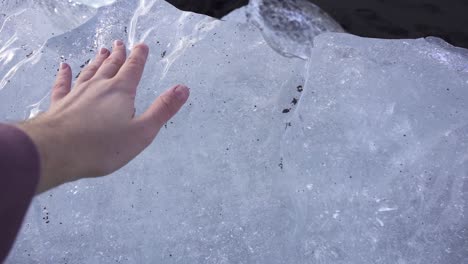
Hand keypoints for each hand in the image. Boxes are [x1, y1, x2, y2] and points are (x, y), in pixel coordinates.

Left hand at [17, 40, 189, 193]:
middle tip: (120, 43)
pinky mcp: (60, 103)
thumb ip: (163, 109)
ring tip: (102, 51)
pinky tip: (64, 67)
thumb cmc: (104, 145)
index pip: (133, 69)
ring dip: (97, 61)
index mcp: (121, 91)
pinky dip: (64, 74)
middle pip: (111, 66)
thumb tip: (183, 88)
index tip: (141, 45)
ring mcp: (77, 93)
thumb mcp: (142, 131)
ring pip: (89, 71)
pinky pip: (63, 84)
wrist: (57, 151)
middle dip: (118, 55)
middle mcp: (99, 86)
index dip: (139, 57)